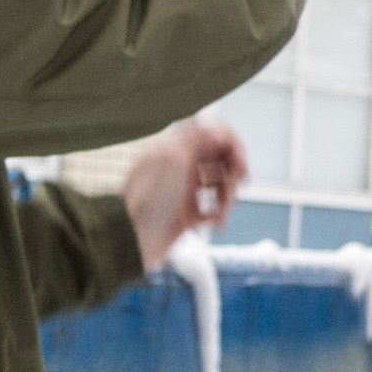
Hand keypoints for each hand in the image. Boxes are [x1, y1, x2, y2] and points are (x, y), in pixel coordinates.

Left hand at [122, 118, 248, 268]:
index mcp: (174, 148)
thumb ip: (196, 140)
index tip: (240, 164)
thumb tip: (216, 127)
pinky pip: (212, 208)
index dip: (232, 146)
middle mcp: (179, 166)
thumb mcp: (171, 162)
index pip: (212, 134)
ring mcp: (183, 189)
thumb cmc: (143, 206)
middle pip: (220, 161)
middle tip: (233, 192)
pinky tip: (211, 223)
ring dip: (227, 200)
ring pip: (220, 185)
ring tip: (220, 215)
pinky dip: (217, 215)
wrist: (130, 244)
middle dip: (232, 177)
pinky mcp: (186, 212)